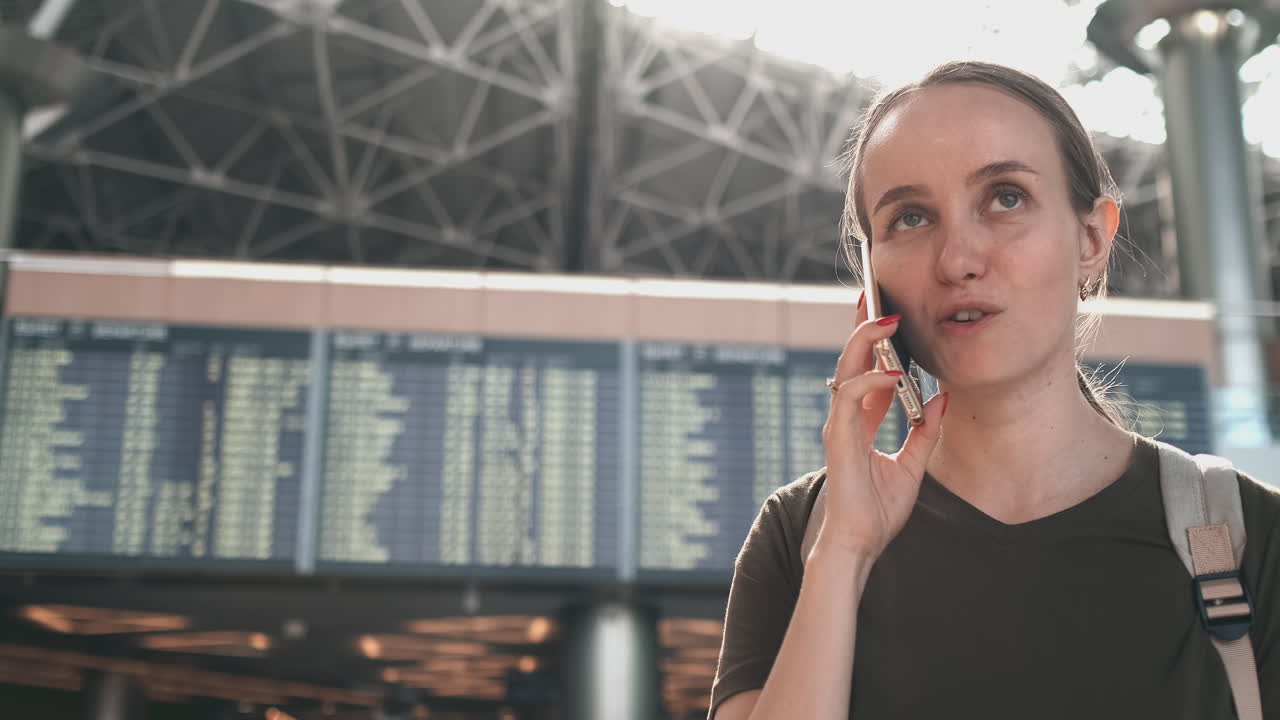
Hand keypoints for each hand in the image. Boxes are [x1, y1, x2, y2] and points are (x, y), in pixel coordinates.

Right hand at [818, 293, 946, 562]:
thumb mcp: (914, 464)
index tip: (887, 313)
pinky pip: (850, 397)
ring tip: (886, 319)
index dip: (876, 342)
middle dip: (862, 327)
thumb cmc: (879, 510)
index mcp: (861, 421)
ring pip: (846, 369)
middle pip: (851, 360)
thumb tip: (942, 397)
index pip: (866, 370)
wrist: (860, 543)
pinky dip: (870, 381)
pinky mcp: (839, 438)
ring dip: (865, 342)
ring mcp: (840, 425)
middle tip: (873, 295)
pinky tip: (892, 372)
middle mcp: (847, 417)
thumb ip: (926, 430)